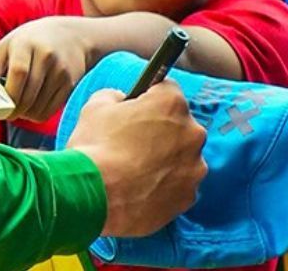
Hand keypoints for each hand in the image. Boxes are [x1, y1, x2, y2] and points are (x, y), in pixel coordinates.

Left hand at [0, 17, 97, 122]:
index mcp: (26, 44)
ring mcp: (61, 71)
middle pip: (28, 95)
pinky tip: (32, 106)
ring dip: (25, 114)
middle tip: (6, 112)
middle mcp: (46, 56)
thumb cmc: (30, 42)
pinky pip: (50, 111)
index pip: (19, 73)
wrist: (70, 35)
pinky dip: (37, 114)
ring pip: (38, 108)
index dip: (8, 95)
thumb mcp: (7, 45)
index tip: (0, 106)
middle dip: (14, 110)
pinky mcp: (70, 84)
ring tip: (19, 106)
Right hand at [64, 83, 206, 237]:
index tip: (136, 108)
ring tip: (136, 170)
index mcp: (171, 103)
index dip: (149, 98)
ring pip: (182, 157)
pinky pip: (179, 184)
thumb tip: (120, 102)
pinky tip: (141, 189)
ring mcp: (194, 168)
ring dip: (165, 159)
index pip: (167, 89)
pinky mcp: (188, 197)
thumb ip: (115, 96)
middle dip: (161, 130)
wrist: (94, 198)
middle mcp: (192, 133)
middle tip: (132, 142)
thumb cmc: (95, 147)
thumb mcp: (96, 106)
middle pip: (179, 124)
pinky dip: (164, 185)